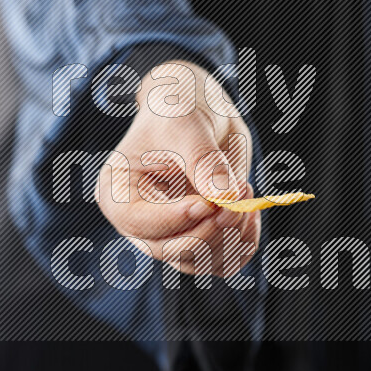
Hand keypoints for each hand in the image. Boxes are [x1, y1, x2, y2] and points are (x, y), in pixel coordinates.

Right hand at [96, 61, 259, 277]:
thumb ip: (203, 162)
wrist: (198, 110)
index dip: (173, 220)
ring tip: (247, 195)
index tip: (207, 203)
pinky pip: (221, 261)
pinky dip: (241, 246)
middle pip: (168, 250)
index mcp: (118, 193)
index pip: (137, 223)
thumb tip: (226, 198)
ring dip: (229, 239)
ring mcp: (171, 232)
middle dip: (208, 231)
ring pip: (197, 261)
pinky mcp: (200, 235)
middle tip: (238, 202)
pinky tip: (252, 214)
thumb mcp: (187, 126)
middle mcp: (141, 221)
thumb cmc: (178, 109)